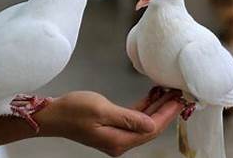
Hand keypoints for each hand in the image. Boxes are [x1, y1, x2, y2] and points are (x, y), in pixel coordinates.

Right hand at [35, 90, 182, 156]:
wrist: (52, 115)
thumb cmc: (73, 110)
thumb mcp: (102, 110)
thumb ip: (129, 118)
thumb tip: (152, 124)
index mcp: (119, 141)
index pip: (151, 129)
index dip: (167, 114)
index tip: (180, 100)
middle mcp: (120, 142)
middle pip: (150, 127)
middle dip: (166, 110)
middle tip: (180, 94)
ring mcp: (116, 136)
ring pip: (144, 122)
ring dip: (156, 107)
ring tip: (169, 91)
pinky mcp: (111, 128)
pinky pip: (134, 118)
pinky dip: (144, 107)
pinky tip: (152, 95)